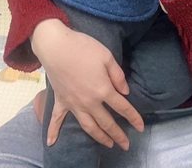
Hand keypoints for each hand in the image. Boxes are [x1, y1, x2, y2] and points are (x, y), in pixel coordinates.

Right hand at [31, 19, 143, 149]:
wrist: (56, 46)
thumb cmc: (84, 48)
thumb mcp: (107, 56)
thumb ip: (118, 75)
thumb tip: (125, 92)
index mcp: (103, 90)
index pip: (122, 107)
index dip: (133, 118)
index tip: (140, 128)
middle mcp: (89, 102)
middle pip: (107, 122)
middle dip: (118, 135)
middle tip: (126, 145)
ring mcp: (74, 104)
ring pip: (88, 126)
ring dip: (99, 137)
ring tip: (108, 144)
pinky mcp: (60, 101)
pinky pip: (56, 120)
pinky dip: (53, 132)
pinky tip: (51, 143)